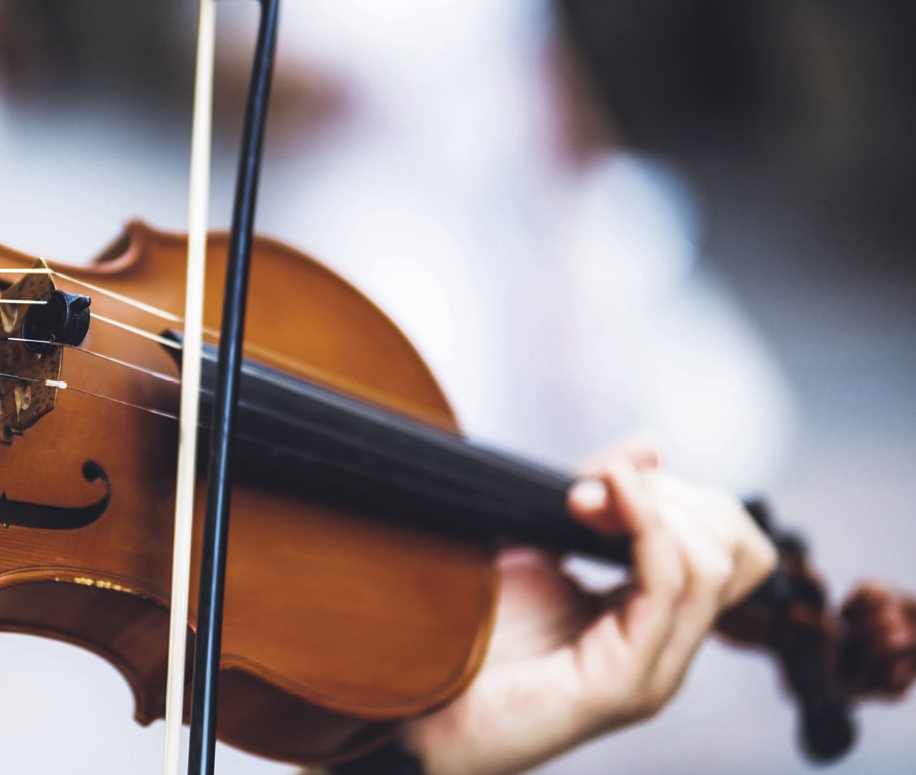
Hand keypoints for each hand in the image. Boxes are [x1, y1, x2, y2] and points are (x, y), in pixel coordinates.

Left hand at [399, 436, 777, 774]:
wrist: (417, 710)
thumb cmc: (462, 638)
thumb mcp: (534, 548)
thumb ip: (591, 503)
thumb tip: (650, 446)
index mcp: (652, 621)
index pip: (730, 545)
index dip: (680, 493)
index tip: (604, 476)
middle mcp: (665, 650)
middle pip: (738, 551)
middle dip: (674, 494)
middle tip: (595, 486)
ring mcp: (652, 671)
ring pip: (713, 565)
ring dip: (654, 505)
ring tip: (587, 494)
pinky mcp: (623, 684)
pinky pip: (668, 589)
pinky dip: (643, 526)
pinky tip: (600, 497)